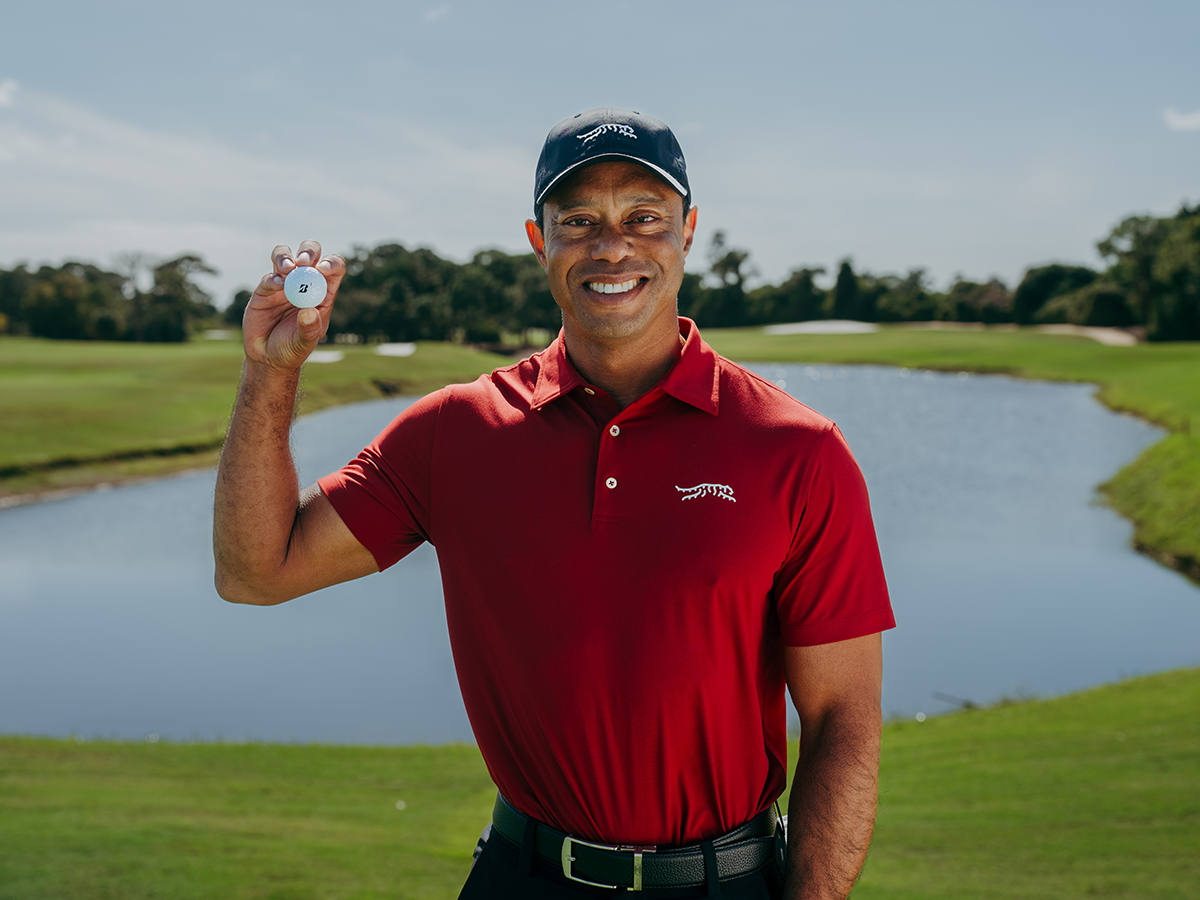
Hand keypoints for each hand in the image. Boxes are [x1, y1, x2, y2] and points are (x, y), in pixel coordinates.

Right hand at [242, 240, 345, 368]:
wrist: (267, 357)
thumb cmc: (292, 349)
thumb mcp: (304, 342)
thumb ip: (309, 329)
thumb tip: (310, 311)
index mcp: (323, 292)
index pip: (334, 269)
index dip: (331, 263)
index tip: (323, 268)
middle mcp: (304, 283)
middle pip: (310, 254)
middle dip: (308, 251)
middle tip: (303, 262)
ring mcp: (284, 283)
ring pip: (285, 255)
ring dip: (286, 256)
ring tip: (288, 268)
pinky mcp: (264, 290)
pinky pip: (269, 276)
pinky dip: (272, 277)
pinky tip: (276, 284)